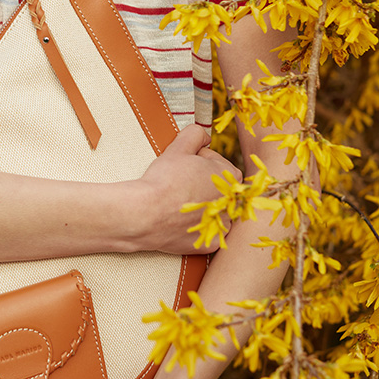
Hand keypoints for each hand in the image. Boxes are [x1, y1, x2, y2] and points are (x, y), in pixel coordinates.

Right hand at [133, 124, 240, 254]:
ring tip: (178, 203)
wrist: (146, 213)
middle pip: (217, 189)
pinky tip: (180, 222)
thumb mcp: (179, 147)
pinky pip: (206, 233)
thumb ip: (196, 134)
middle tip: (179, 184)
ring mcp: (222, 225)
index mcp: (230, 177)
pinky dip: (195, 228)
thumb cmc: (164, 179)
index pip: (218, 165)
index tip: (183, 167)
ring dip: (201, 206)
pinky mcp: (210, 245)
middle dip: (200, 184)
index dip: (198, 162)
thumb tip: (204, 135)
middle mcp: (232, 203)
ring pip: (213, 212)